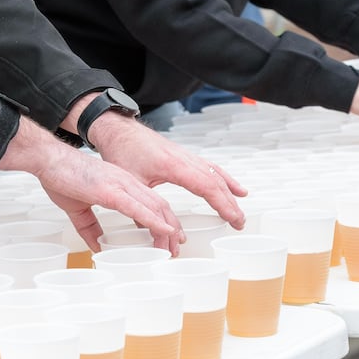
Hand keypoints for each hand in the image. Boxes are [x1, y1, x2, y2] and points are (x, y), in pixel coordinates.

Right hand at [0, 118, 188, 252]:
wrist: (47, 158)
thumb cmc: (60, 175)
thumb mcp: (77, 207)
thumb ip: (90, 227)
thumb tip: (97, 245)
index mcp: (120, 184)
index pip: (151, 202)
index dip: (165, 220)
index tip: (170, 237)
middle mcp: (126, 182)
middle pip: (160, 206)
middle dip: (172, 229)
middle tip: (177, 248)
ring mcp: (120, 185)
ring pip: (154, 208)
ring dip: (167, 229)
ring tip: (174, 246)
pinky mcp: (109, 191)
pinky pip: (137, 207)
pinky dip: (153, 220)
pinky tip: (164, 230)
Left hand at [88, 112, 246, 233]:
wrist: (118, 129)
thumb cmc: (121, 149)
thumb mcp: (130, 181)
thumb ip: (142, 206)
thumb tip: (152, 229)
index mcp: (173, 165)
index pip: (206, 186)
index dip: (222, 203)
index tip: (233, 218)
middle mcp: (184, 158)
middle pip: (215, 182)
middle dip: (230, 203)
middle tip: (239, 223)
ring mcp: (185, 156)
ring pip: (214, 173)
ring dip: (229, 192)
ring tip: (241, 209)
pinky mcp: (183, 155)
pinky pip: (209, 167)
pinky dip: (223, 177)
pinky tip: (234, 187)